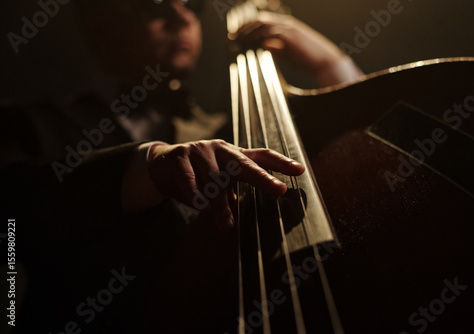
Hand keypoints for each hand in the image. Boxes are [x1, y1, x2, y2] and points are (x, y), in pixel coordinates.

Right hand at [147, 139, 304, 230]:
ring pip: (215, 179)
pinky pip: (190, 178)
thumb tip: (250, 217)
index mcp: (234, 154)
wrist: (161, 166)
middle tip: (279, 190)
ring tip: (225, 224)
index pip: (261, 155)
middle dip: (263, 177)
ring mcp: (200, 150)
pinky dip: (196, 194)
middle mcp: (220, 149)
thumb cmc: (198, 177)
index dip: (281, 162)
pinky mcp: (180, 156)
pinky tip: (202, 207)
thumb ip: (234, 195)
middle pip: (244, 164)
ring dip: (220, 204)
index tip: (300, 171)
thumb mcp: (218, 183)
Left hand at [233, 12, 362, 86]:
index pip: (262, 21)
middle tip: (231, 38)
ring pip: (261, 24)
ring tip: (236, 41)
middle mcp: (286, 23)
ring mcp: (288, 28)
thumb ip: (277, 48)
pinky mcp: (289, 35)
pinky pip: (267, 32)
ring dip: (246, 32)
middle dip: (243, 29)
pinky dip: (255, 37)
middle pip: (259, 20)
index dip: (247, 28)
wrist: (324, 61)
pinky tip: (247, 44)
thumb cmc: (308, 59)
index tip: (236, 37)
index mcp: (287, 26)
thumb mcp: (289, 53)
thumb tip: (264, 44)